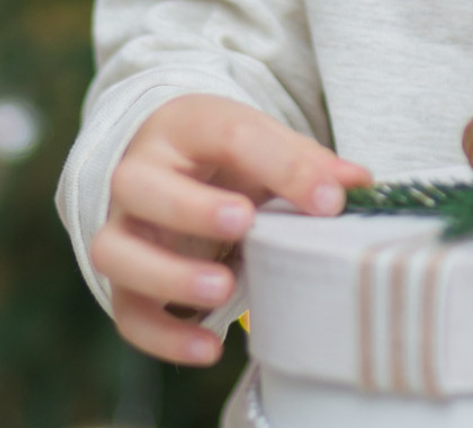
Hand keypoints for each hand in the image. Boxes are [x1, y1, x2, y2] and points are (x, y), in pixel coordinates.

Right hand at [90, 94, 371, 365]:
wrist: (175, 163)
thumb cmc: (228, 154)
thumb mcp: (266, 143)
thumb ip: (307, 162)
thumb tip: (357, 182)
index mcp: (186, 126)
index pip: (228, 135)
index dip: (282, 167)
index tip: (329, 201)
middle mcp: (139, 172)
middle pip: (138, 184)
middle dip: (191, 208)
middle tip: (244, 224)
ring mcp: (122, 227)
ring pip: (114, 251)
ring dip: (168, 274)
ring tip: (226, 288)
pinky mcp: (120, 278)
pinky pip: (127, 311)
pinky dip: (163, 336)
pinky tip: (209, 346)